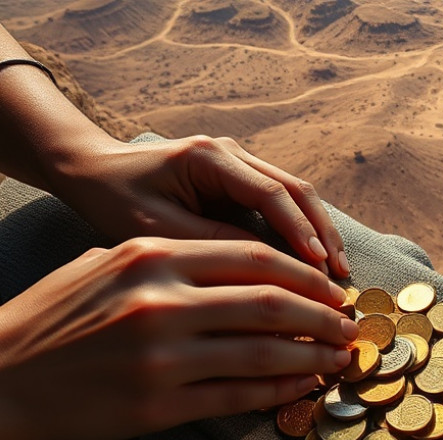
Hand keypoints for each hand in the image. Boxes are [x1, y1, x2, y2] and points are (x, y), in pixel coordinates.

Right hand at [0, 237, 356, 439]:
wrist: (2, 376)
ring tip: (339, 356)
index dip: (305, 273)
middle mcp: (162, 302)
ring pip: (263, 353)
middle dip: (322, 314)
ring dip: (312, 355)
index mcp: (153, 257)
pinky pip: (238, 396)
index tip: (331, 286)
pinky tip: (305, 385)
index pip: (254, 257)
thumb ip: (177, 261)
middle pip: (271, 302)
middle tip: (348, 323)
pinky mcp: (157, 406)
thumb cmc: (58, 316)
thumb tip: (252, 271)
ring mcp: (162, 357)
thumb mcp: (110, 264)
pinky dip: (281, 389)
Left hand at [46, 135, 349, 277]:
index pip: (270, 194)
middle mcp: (232, 152)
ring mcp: (239, 161)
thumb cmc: (115, 199)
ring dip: (318, 231)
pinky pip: (281, 202)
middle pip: (295, 189)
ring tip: (336, 270)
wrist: (92, 169)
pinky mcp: (239, 176)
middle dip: (322, 233)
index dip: (299, 231)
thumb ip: (212, 242)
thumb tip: (268, 267)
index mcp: (209, 158)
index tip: (320, 266)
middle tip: (340, 275)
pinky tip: (315, 259)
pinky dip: (301, 229)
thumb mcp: (156, 229)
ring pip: (295, 194)